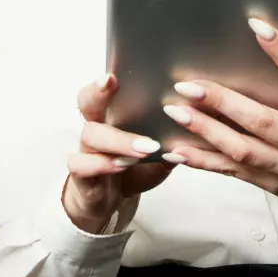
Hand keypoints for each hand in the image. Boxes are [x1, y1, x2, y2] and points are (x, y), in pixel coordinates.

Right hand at [61, 73, 175, 233]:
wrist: (110, 201)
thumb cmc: (133, 170)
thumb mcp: (156, 155)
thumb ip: (171, 140)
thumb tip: (197, 124)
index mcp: (111, 116)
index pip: (103, 90)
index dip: (105, 82)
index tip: (113, 75)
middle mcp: (94, 127)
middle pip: (87, 102)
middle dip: (98, 92)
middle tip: (110, 82)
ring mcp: (85, 149)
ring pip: (90, 135)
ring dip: (118, 140)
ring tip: (143, 148)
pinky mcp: (81, 173)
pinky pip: (81, 165)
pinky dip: (100, 164)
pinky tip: (119, 165)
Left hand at [163, 20, 277, 232]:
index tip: (257, 26)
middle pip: (262, 121)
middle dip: (221, 101)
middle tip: (187, 85)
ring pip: (242, 149)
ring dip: (205, 130)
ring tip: (175, 111)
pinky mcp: (270, 184)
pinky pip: (231, 171)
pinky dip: (201, 161)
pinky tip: (175, 150)